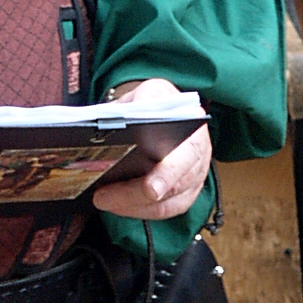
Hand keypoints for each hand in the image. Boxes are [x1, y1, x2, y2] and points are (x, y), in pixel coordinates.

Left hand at [89, 78, 214, 222]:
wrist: (163, 108)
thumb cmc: (155, 101)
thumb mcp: (148, 92)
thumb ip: (137, 105)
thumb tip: (115, 123)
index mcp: (194, 131)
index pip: (185, 158)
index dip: (167, 176)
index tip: (149, 188)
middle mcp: (199, 158)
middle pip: (173, 188)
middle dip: (135, 195)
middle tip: (103, 197)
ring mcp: (193, 178)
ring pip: (167, 205)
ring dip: (132, 207)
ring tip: (103, 201)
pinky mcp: (184, 193)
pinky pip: (163, 211)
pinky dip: (138, 211)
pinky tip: (116, 205)